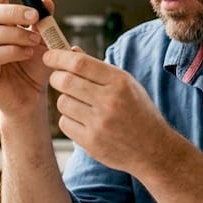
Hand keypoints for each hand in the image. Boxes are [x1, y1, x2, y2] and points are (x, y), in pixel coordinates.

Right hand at [0, 0, 51, 117]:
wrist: (31, 98)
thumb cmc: (33, 68)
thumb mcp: (43, 41)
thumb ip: (43, 22)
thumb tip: (47, 2)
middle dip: (14, 12)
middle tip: (36, 16)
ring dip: (15, 34)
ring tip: (35, 41)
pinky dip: (11, 51)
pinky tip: (27, 54)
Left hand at [43, 48, 176, 174]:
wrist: (154, 150)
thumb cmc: (139, 112)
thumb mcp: (127, 85)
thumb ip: (98, 69)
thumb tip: (71, 51)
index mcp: (120, 82)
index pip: (79, 63)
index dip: (58, 57)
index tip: (49, 56)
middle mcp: (109, 101)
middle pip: (65, 81)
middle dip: (56, 77)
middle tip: (59, 79)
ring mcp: (99, 123)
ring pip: (62, 102)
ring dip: (65, 100)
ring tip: (80, 104)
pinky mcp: (91, 142)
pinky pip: (65, 123)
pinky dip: (69, 120)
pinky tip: (84, 121)